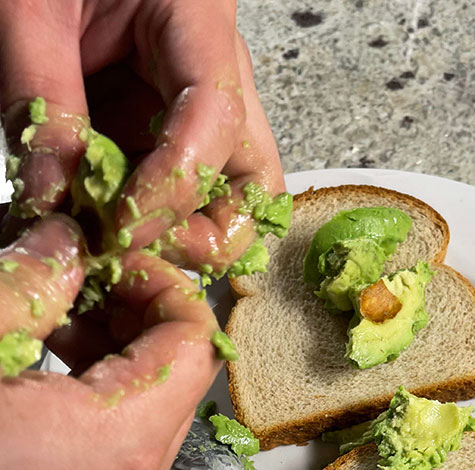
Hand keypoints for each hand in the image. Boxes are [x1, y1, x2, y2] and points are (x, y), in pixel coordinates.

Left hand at [0, 0, 283, 273]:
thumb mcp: (25, 7)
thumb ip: (40, 100)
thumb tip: (52, 202)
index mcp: (197, 19)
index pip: (214, 122)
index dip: (171, 188)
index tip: (120, 226)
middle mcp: (216, 73)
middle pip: (255, 183)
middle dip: (209, 235)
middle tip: (140, 246)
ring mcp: (194, 109)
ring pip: (227, 200)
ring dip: (179, 238)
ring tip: (115, 241)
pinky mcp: (164, 129)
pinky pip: (177, 196)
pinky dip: (146, 226)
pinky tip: (102, 227)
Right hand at [0, 217, 219, 469]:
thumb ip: (28, 285)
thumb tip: (65, 242)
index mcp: (121, 438)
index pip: (196, 342)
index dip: (165, 286)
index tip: (118, 261)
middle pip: (182, 374)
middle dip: (141, 315)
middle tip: (85, 282)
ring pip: (157, 408)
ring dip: (122, 353)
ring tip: (57, 326)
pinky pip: (129, 442)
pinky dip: (106, 396)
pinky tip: (50, 375)